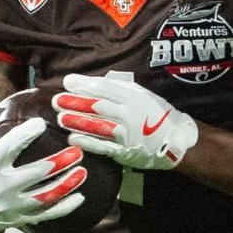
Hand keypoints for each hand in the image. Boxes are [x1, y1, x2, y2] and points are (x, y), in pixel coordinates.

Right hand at [0, 97, 89, 232]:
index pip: (9, 147)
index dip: (26, 134)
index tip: (40, 123)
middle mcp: (1, 189)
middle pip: (36, 173)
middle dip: (59, 161)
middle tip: (77, 149)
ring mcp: (12, 206)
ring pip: (46, 196)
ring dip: (67, 184)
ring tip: (83, 170)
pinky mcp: (19, 218)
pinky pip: (47, 215)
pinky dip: (65, 207)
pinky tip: (81, 197)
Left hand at [55, 73, 199, 170]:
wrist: (176, 140)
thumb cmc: (156, 114)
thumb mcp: (142, 95)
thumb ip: (120, 89)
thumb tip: (92, 83)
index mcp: (134, 97)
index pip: (104, 88)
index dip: (84, 84)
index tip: (67, 81)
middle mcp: (129, 114)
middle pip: (97, 106)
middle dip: (74, 102)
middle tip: (57, 100)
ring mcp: (126, 133)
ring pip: (97, 126)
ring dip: (76, 121)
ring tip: (60, 117)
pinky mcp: (124, 151)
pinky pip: (102, 146)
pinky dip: (86, 142)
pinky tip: (72, 137)